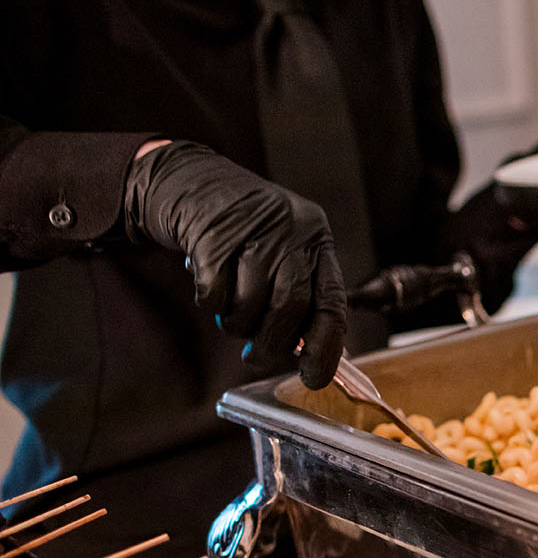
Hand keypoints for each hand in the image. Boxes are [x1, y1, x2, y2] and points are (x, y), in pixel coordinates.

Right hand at [121, 140, 346, 387]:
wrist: (185, 180)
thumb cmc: (239, 230)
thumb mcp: (280, 252)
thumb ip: (297, 295)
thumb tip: (306, 351)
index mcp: (316, 238)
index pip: (331, 302)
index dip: (324, 346)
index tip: (313, 377)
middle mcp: (292, 228)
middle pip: (290, 306)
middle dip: (271, 343)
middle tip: (255, 357)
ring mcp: (253, 226)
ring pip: (251, 302)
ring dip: (237, 323)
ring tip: (230, 313)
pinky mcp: (212, 230)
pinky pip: (214, 291)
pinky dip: (210, 302)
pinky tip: (209, 287)